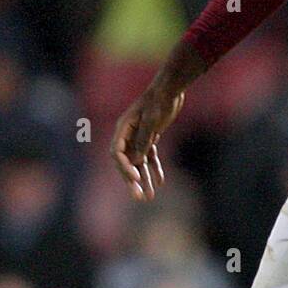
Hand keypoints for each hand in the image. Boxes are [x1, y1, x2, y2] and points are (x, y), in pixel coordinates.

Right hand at [110, 85, 184, 200]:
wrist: (171, 89)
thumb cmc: (159, 101)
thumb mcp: (152, 120)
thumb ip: (144, 141)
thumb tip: (137, 162)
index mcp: (123, 128)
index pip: (117, 153)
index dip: (125, 168)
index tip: (136, 178)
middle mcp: (127, 134)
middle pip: (126, 162)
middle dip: (132, 181)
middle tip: (138, 198)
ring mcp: (138, 137)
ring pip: (139, 162)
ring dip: (144, 180)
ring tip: (149, 197)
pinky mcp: (149, 137)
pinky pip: (149, 156)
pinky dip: (155, 169)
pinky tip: (160, 182)